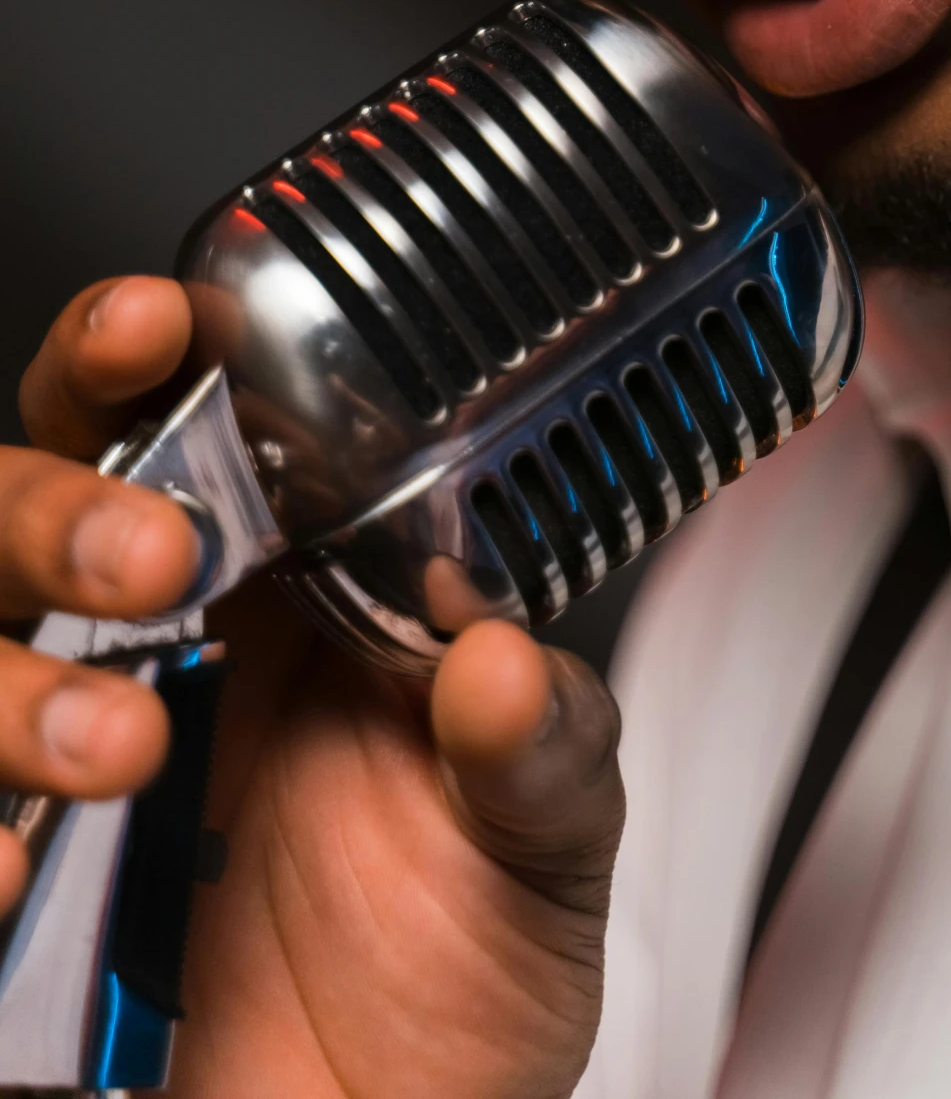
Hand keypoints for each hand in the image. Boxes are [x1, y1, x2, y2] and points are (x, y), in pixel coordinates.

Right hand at [7, 276, 624, 1098]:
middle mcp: (151, 666)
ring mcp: (62, 781)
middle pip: (24, 511)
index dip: (139, 357)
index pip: (174, 425)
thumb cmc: (463, 974)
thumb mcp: (546, 845)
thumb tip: (509, 664)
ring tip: (119, 748)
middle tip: (161, 554)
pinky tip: (10, 869)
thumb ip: (545, 752)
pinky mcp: (18, 909)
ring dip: (13, 681)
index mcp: (278, 599)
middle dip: (61, 501)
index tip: (161, 327)